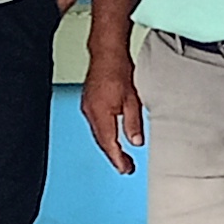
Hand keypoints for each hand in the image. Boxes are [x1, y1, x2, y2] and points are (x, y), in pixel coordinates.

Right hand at [79, 42, 142, 177]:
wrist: (106, 54)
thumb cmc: (119, 71)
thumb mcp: (133, 100)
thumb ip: (133, 123)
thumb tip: (136, 142)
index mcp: (101, 114)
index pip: (109, 144)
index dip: (118, 159)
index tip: (126, 169)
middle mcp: (91, 113)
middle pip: (102, 142)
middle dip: (114, 156)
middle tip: (126, 167)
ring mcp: (87, 108)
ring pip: (98, 134)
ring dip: (109, 145)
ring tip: (121, 156)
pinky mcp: (88, 103)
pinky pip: (96, 124)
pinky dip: (104, 134)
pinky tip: (112, 136)